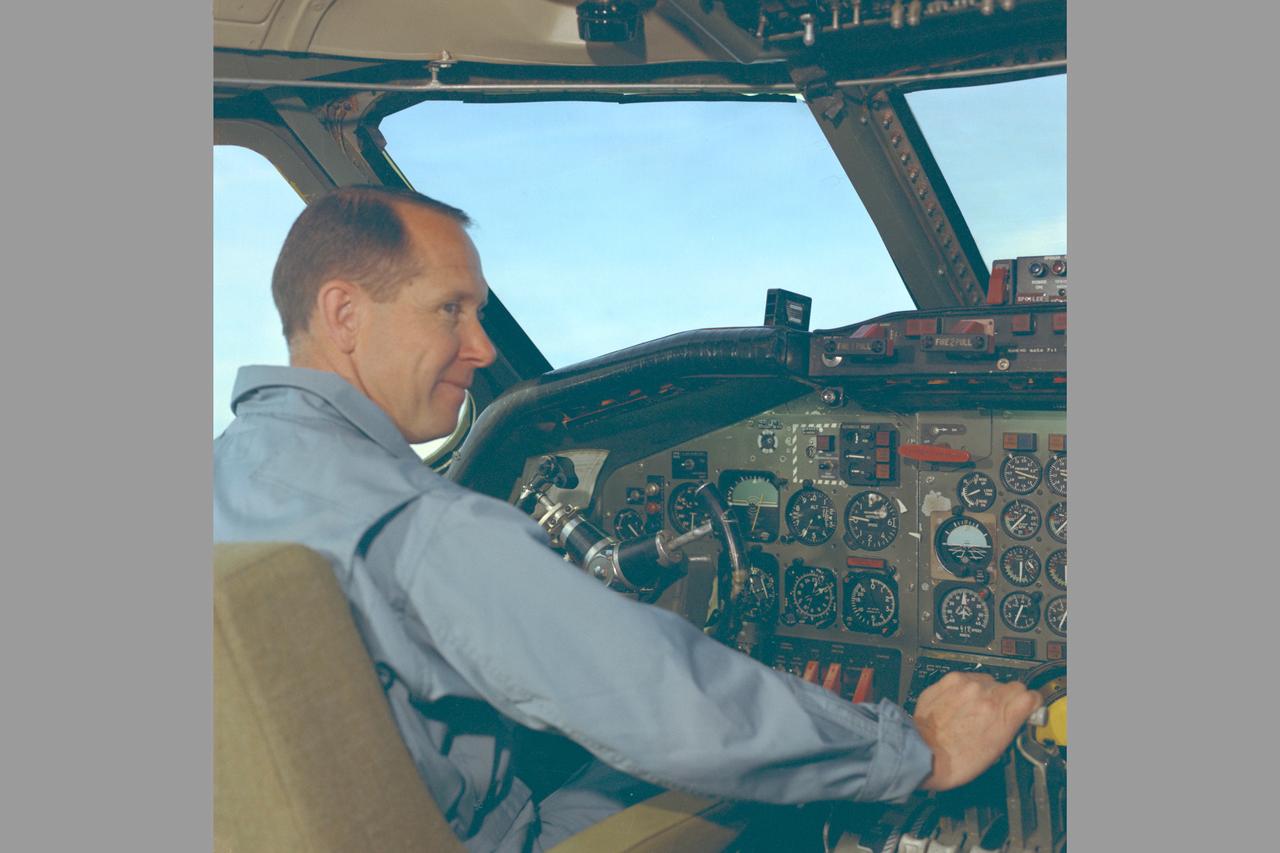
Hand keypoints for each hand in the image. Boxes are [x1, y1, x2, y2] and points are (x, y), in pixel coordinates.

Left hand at [912, 672, 1041, 790]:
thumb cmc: (956, 760)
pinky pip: (966, 678)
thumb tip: (1017, 716)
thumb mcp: (996, 750)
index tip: (1027, 708)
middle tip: (995, 714)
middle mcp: (986, 694)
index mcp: (1003, 714)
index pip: (1031, 696)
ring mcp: (967, 685)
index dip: (1030, 703)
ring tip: (972, 711)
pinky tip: (958, 704)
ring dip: (985, 693)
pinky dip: (965, 688)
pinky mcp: (949, 680)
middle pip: (1011, 687)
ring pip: (988, 680)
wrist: (922, 752)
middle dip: (1007, 699)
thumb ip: (1010, 725)